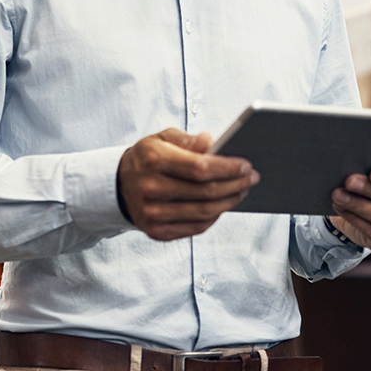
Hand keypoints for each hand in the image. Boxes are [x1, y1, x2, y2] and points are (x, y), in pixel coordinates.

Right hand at [118, 129, 258, 240]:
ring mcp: (152, 214)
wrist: (119, 184)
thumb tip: (212, 142)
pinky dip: (214, 217)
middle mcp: (150, 189)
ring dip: (229, 202)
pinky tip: (223, 205)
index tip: (246, 165)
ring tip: (242, 191)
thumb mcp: (164, 138)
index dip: (228, 168)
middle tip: (252, 178)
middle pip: (205, 192)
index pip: (200, 168)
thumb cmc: (149, 157)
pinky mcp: (156, 231)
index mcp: (153, 160)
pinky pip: (195, 228)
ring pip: (204, 213)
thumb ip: (189, 140)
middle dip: (235, 185)